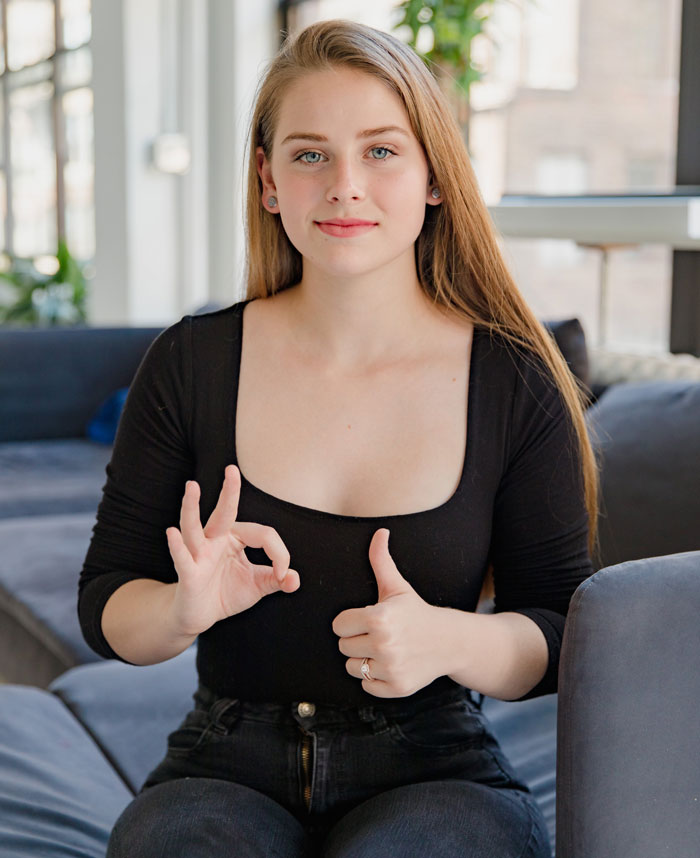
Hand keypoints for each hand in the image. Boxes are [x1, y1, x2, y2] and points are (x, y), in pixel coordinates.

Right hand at [166, 465, 298, 636]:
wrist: (198, 616)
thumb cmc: (226, 593)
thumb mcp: (257, 586)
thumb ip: (277, 580)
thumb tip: (295, 579)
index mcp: (235, 538)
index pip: (263, 535)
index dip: (280, 554)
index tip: (283, 575)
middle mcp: (215, 540)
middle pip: (224, 512)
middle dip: (229, 491)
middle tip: (232, 469)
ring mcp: (199, 554)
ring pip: (194, 527)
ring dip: (192, 507)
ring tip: (192, 486)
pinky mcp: (188, 573)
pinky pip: (182, 557)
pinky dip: (177, 546)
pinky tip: (172, 532)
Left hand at [332, 529, 446, 697]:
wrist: (449, 641)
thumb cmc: (416, 612)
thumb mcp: (397, 587)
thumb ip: (381, 560)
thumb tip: (380, 532)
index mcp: (379, 618)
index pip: (338, 625)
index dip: (351, 621)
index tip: (367, 619)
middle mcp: (384, 644)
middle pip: (343, 646)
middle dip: (356, 639)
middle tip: (377, 634)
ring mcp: (391, 668)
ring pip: (352, 667)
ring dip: (364, 659)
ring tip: (383, 649)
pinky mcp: (397, 687)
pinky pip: (366, 685)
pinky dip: (375, 678)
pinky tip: (391, 664)